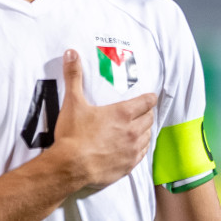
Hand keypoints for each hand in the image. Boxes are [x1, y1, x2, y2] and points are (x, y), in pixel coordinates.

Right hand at [47, 50, 157, 190]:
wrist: (70, 166)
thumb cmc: (73, 135)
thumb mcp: (73, 103)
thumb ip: (74, 77)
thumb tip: (71, 54)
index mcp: (123, 114)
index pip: (147, 102)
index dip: (149, 98)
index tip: (150, 97)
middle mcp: (133, 131)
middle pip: (149, 119)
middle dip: (147, 114)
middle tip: (142, 112)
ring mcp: (132, 150)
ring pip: (148, 136)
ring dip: (145, 131)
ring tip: (139, 129)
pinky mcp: (129, 166)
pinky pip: (142, 154)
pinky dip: (140, 149)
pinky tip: (135, 148)